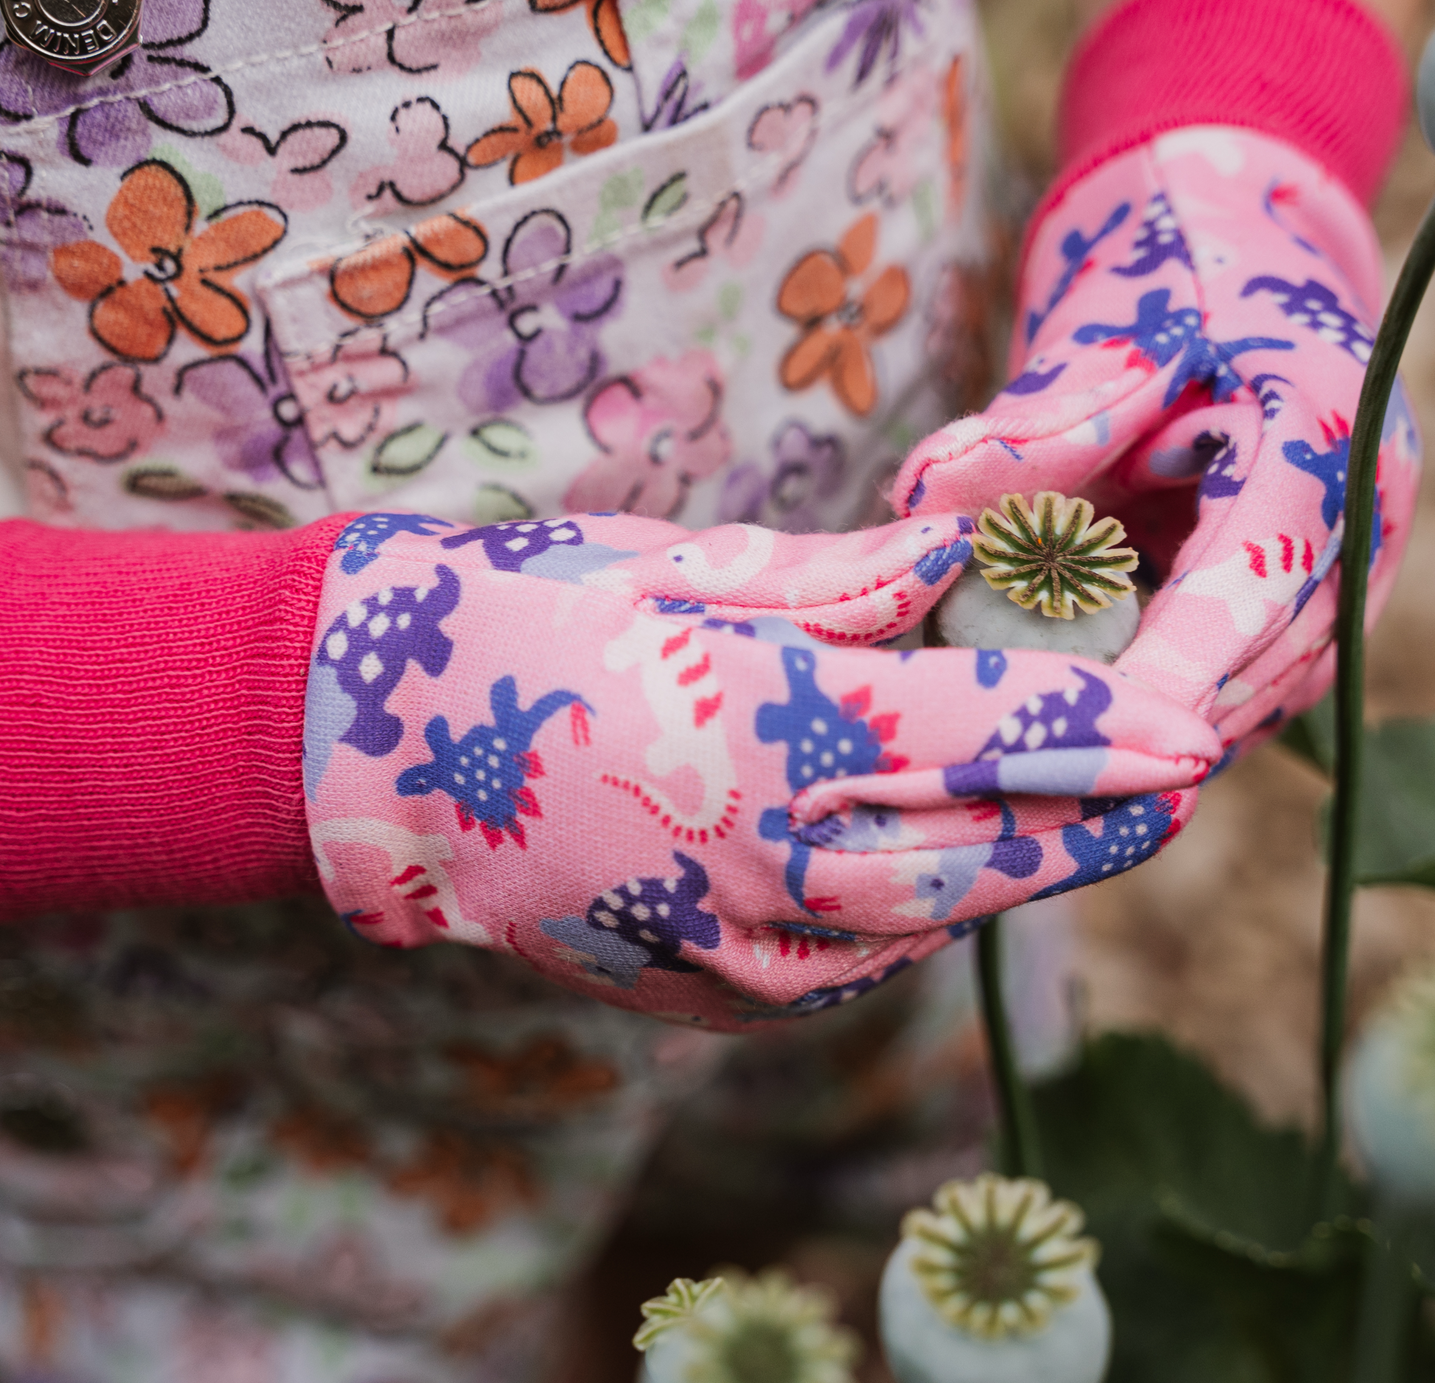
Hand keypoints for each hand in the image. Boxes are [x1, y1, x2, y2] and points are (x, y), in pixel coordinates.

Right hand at [303, 128, 1415, 1028]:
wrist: (368, 740)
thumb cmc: (518, 618)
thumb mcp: (677, 570)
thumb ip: (835, 583)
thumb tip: (957, 561)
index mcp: (758, 723)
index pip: (974, 732)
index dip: (1092, 731)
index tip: (1183, 729)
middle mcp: (752, 850)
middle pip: (971, 854)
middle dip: (1087, 828)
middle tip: (1170, 795)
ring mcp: (714, 938)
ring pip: (913, 933)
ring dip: (1005, 887)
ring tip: (1070, 840)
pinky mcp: (679, 990)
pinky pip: (828, 978)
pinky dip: (899, 938)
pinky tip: (926, 895)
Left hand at [895, 125, 1418, 756]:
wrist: (1230, 267)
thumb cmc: (1162, 280)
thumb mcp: (1106, 328)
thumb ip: (1031, 416)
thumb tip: (924, 498)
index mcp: (1329, 426)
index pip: (1263, 563)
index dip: (1187, 652)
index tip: (1105, 717)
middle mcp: (1363, 510)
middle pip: (1272, 648)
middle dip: (1164, 711)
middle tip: (1045, 761)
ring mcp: (1346, 564)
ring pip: (1263, 682)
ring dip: (1167, 724)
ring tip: (1051, 760)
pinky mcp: (1306, 601)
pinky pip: (1245, 678)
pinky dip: (1170, 704)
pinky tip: (1083, 731)